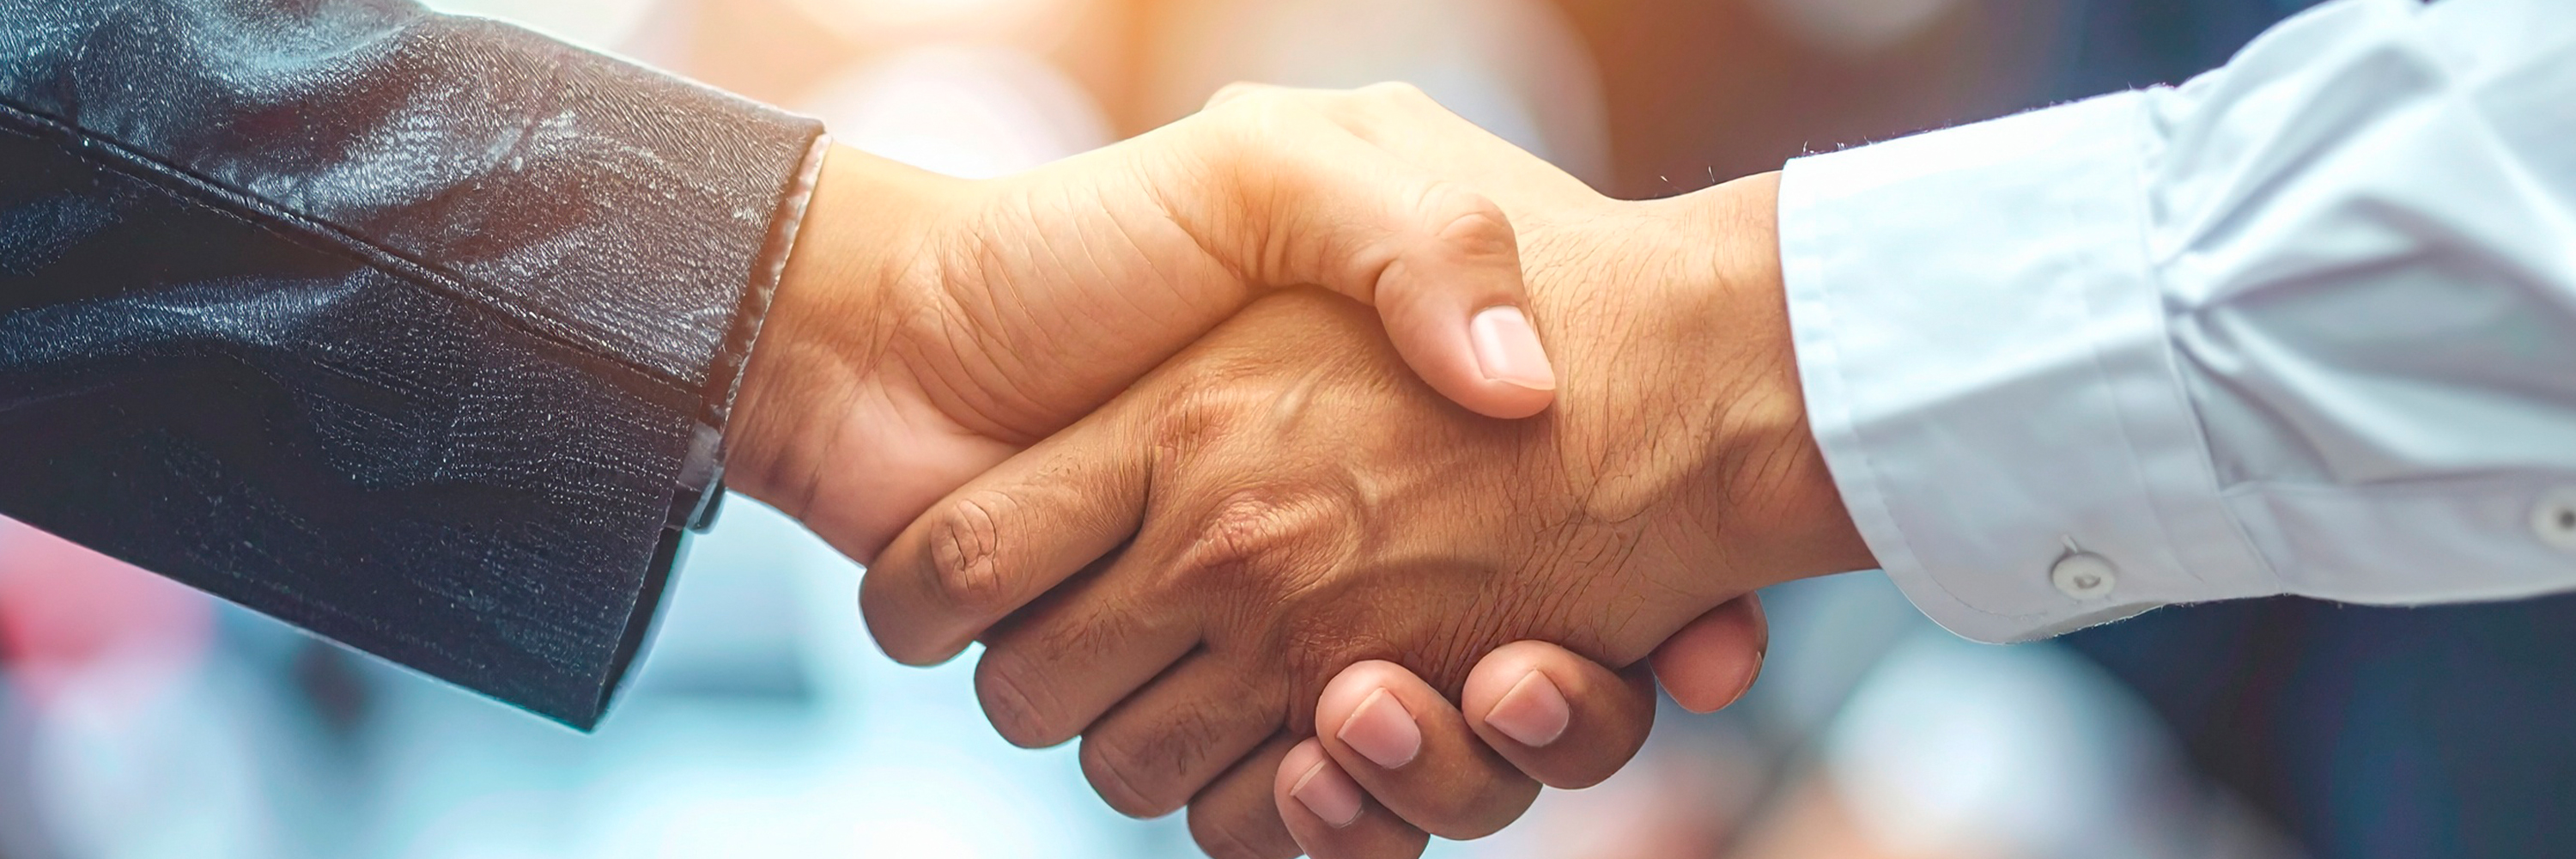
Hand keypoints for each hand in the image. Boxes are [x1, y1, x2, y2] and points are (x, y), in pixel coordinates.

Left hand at [862, 85, 1873, 855]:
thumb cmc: (1084, 247)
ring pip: (1382, 778)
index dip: (1636, 619)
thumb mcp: (1281, 168)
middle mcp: (1322, 574)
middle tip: (1531, 679)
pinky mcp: (1174, 725)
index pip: (1568, 578)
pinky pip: (1274, 826)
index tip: (1688, 635)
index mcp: (1389, 466)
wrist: (893, 333)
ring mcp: (1249, 658)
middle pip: (1476, 707)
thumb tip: (1521, 382)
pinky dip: (1313, 823)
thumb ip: (1411, 233)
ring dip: (1411, 773)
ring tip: (1389, 704)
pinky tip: (1316, 767)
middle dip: (1512, 724)